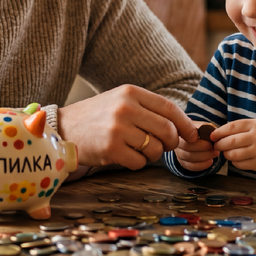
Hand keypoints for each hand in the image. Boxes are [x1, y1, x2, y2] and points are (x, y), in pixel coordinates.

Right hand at [58, 85, 198, 169]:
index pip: (169, 108)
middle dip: (170, 142)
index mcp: (130, 92)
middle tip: (162, 145)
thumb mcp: (121, 102)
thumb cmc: (97, 117)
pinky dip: (136, 163)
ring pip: (155, 149)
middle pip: (167, 130)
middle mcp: (125, 108)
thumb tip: (184, 128)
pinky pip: (139, 163)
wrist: (63, 128)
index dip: (185, 124)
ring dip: (151, 155)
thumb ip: (148, 110)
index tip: (193, 135)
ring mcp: (117, 128)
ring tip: (136, 149)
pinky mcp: (110, 148)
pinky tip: (123, 156)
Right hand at [174, 121, 219, 171]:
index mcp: (180, 130)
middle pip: (186, 147)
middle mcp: (177, 141)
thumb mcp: (204, 125)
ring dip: (204, 157)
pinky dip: (201, 165)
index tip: (209, 142)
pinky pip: (190, 166)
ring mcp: (179, 153)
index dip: (197, 140)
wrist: (198, 138)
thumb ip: (206, 127)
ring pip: (188, 157)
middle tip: (213, 147)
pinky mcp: (183, 162)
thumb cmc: (201, 130)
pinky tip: (210, 161)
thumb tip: (212, 134)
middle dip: (202, 148)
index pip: (185, 135)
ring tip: (215, 153)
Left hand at [213, 119, 255, 173]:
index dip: (219, 132)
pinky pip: (239, 164)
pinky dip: (234, 162)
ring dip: (226, 154)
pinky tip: (236, 159)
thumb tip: (218, 133)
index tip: (212, 136)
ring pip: (233, 154)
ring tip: (226, 152)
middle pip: (230, 142)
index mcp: (255, 125)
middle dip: (220, 144)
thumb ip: (240, 127)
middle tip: (217, 146)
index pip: (231, 127)